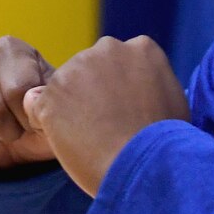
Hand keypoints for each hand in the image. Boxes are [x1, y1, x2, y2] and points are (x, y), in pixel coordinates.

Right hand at [0, 36, 55, 171]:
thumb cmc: (37, 114)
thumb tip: (31, 102)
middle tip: (12, 129)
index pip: (17, 91)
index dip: (28, 119)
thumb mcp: (53, 106)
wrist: (14, 131)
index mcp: (10, 48)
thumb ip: (49, 102)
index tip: (32, 120)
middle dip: (7, 132)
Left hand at [22, 36, 188, 195]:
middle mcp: (108, 48)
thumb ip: (151, 85)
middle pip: (87, 70)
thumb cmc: (166, 144)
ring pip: (63, 89)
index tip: (125, 113)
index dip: (116, 91)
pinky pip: (40, 109)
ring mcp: (77, 68)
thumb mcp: (173, 102)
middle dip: (90, 94)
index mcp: (142, 48)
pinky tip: (73, 143)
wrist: (146, 166)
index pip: (116, 63)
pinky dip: (48, 126)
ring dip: (70, 110)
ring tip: (93, 138)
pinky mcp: (51, 93)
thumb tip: (138, 89)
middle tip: (105, 127)